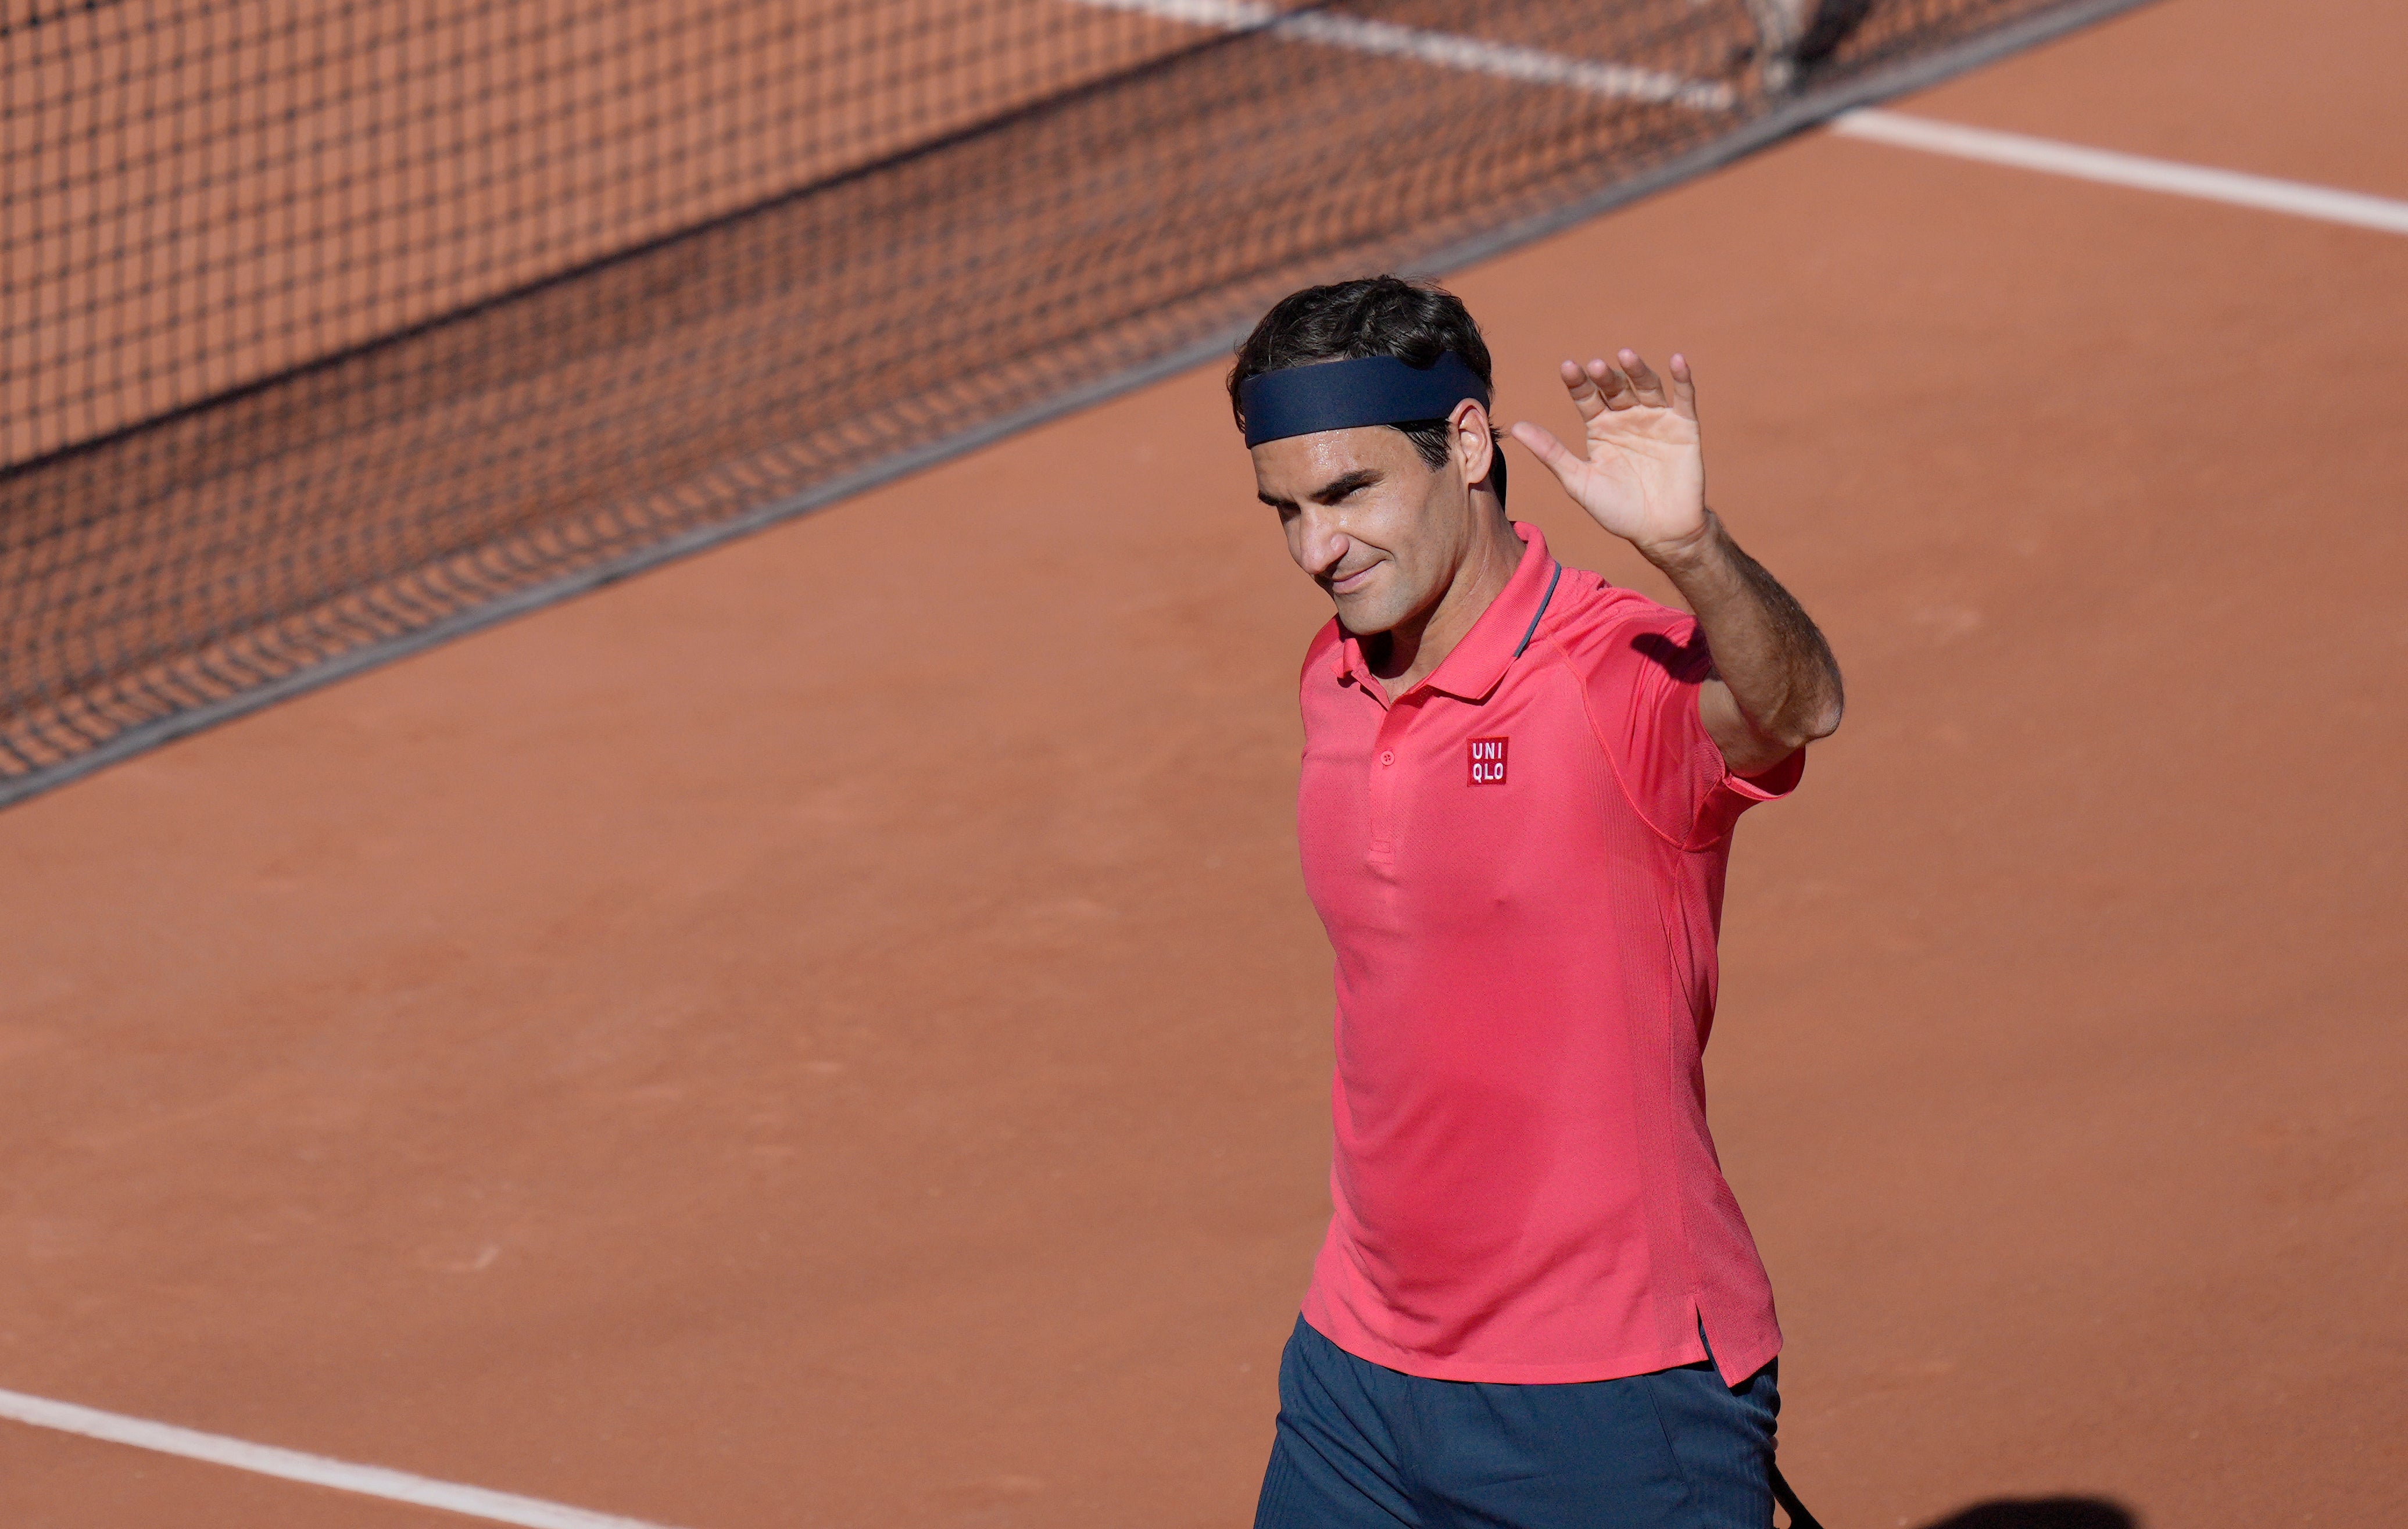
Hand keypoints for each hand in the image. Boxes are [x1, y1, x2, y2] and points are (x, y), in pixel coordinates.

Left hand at [1510, 350, 1707, 564]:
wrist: (1660, 531)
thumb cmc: (1617, 510)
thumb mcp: (1579, 481)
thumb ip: (1551, 453)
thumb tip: (1515, 428)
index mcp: (1600, 428)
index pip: (1586, 398)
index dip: (1578, 383)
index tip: (1568, 368)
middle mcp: (1627, 418)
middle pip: (1615, 388)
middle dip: (1605, 377)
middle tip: (1596, 366)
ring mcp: (1656, 419)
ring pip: (1646, 386)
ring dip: (1637, 370)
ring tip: (1626, 356)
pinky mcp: (1684, 426)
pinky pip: (1684, 398)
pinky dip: (1682, 379)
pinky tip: (1677, 361)